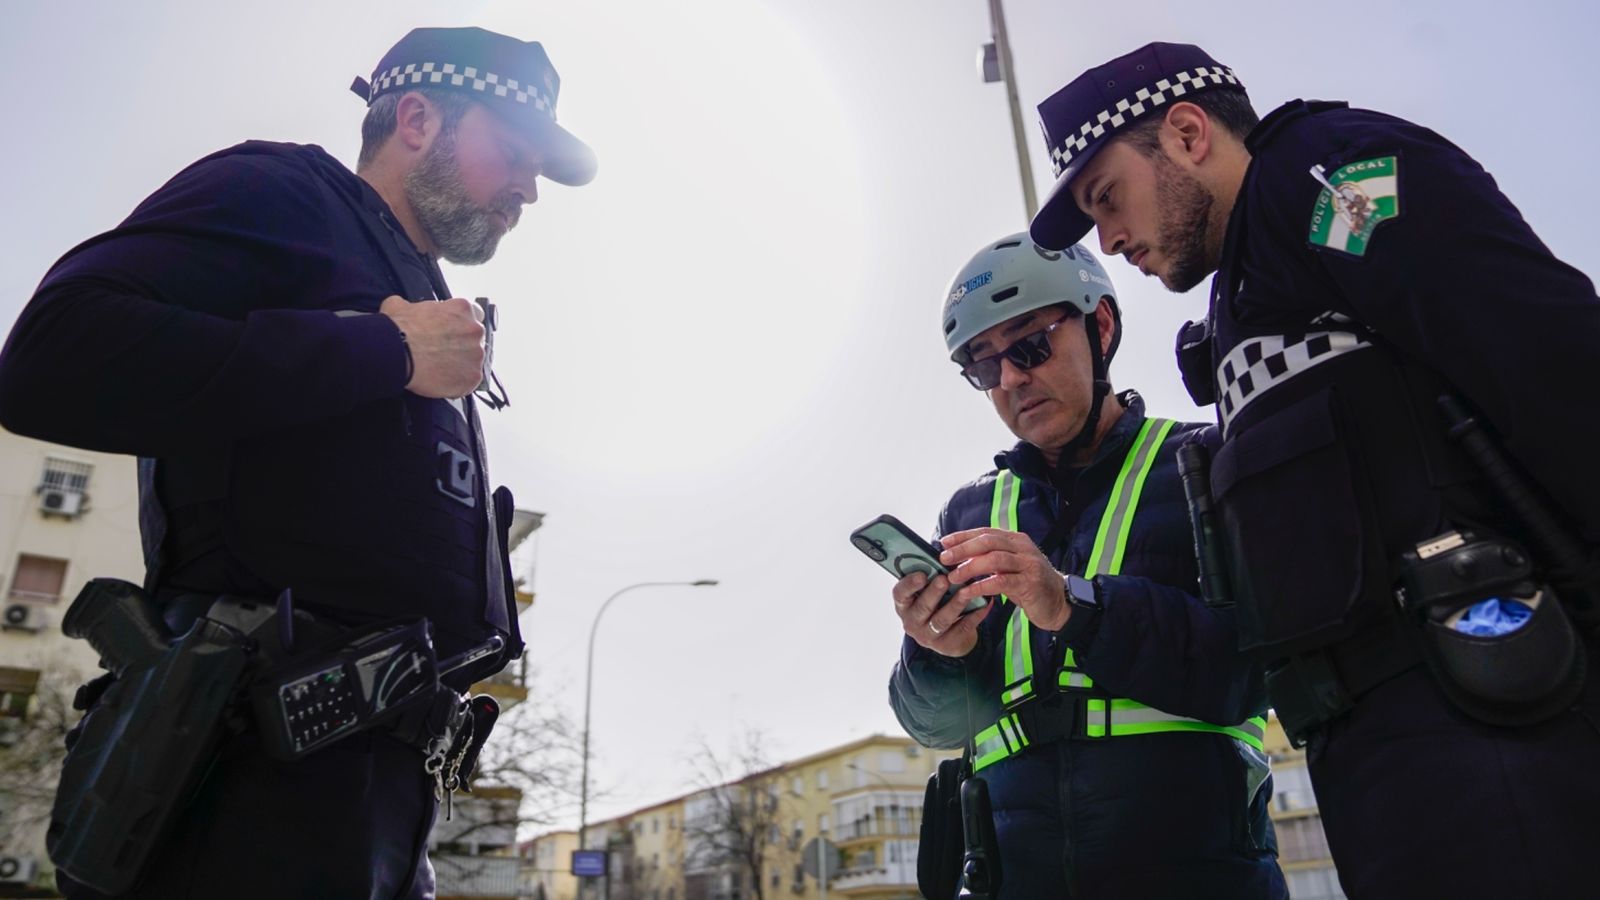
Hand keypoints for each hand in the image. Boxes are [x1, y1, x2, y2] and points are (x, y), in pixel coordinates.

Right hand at [379, 295, 484, 397]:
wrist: (396, 354)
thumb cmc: (398, 330)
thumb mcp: (399, 306)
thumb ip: (411, 306)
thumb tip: (404, 308)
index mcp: (462, 309)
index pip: (473, 314)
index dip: (461, 325)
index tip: (452, 332)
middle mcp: (474, 330)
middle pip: (474, 339)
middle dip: (461, 345)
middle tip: (442, 352)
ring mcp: (476, 354)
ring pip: (473, 360)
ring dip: (461, 364)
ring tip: (440, 368)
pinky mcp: (473, 376)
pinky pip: (470, 381)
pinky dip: (459, 383)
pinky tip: (443, 381)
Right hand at [892, 571, 989, 657]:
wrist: (947, 636)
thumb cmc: (936, 604)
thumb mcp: (927, 591)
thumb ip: (931, 575)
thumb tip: (944, 553)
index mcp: (904, 604)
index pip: (900, 593)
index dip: (909, 584)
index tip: (922, 574)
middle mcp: (912, 622)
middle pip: (923, 607)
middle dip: (934, 592)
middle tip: (944, 579)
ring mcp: (928, 636)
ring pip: (942, 619)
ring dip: (955, 604)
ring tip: (966, 591)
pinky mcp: (947, 645)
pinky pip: (962, 628)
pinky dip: (974, 615)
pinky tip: (984, 603)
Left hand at [939, 527, 1069, 631]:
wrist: (1057, 603)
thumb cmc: (1028, 585)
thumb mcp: (1009, 567)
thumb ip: (990, 558)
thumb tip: (958, 556)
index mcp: (1016, 540)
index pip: (986, 532)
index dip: (963, 536)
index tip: (943, 542)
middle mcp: (1023, 548)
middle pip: (988, 541)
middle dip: (963, 549)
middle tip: (944, 558)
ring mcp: (1029, 564)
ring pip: (994, 559)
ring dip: (970, 567)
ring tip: (953, 577)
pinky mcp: (1031, 583)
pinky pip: (1002, 581)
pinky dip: (982, 585)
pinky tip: (969, 592)